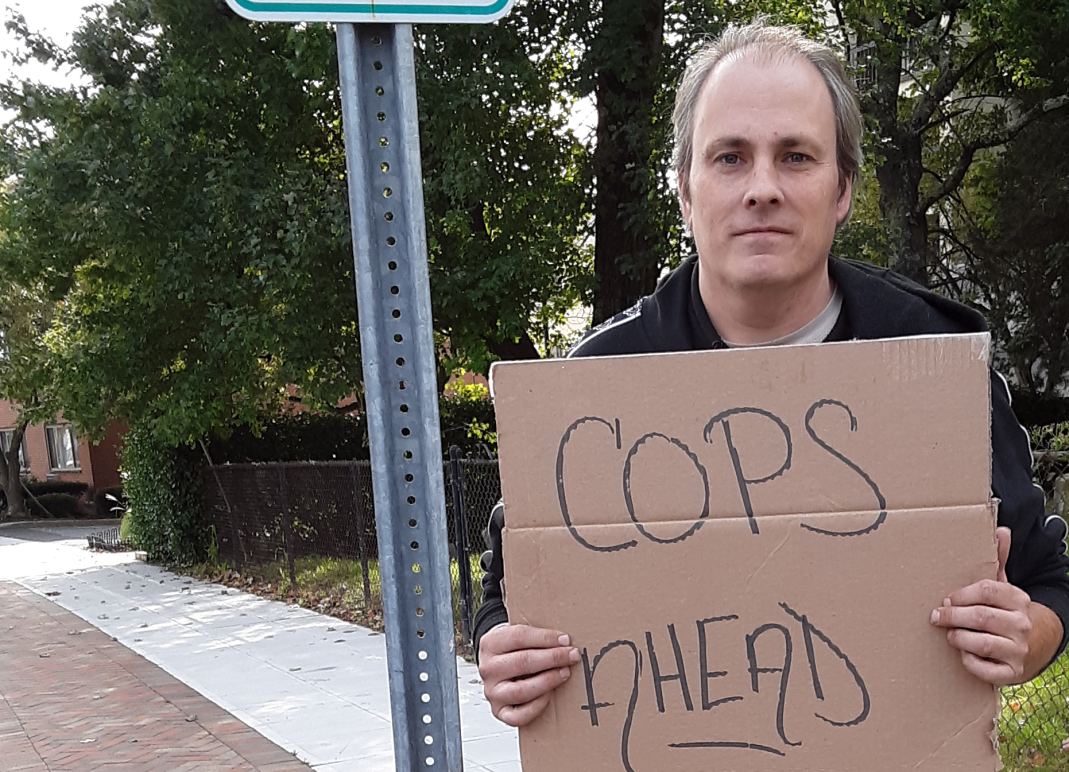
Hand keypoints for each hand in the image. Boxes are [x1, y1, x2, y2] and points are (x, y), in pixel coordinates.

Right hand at [479, 623, 579, 726]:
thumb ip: (537, 635)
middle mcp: (488, 669)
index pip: (519, 637)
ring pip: (521, 690)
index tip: (565, 640)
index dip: (545, 638)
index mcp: (490, 644)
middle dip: (552, 658)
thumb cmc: (513, 649)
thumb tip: (564, 641)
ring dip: (548, 681)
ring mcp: (492, 692)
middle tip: (571, 655)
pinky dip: (537, 706)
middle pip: (522, 662)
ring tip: (564, 673)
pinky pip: (519, 716)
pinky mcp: (500, 711)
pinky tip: (549, 694)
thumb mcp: (517, 634)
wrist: (497, 666)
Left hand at [930, 527, 1062, 684]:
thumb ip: (999, 560)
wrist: (1039, 644)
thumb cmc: (1009, 611)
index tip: (947, 599)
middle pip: (980, 617)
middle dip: (953, 616)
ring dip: (959, 638)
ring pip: (982, 643)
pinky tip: (964, 654)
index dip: (961, 594)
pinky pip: (986, 670)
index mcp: (1018, 599)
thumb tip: (1001, 529)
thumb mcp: (1005, 586)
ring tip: (949, 634)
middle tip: (936, 617)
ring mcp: (1019, 650)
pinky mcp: (1013, 673)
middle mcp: (1021, 624)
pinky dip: (970, 662)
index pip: (987, 590)